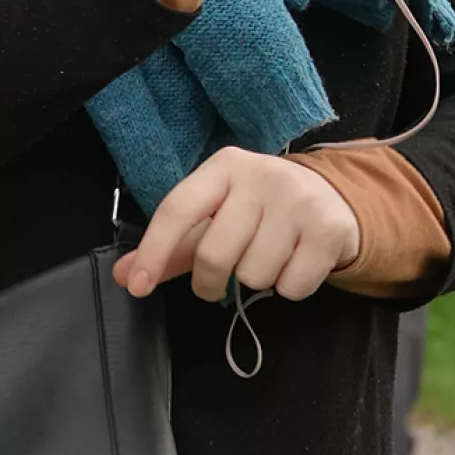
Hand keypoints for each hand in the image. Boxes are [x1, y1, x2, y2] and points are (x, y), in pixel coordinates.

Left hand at [114, 148, 360, 302]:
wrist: (330, 198)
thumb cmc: (259, 210)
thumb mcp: (216, 215)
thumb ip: (172, 247)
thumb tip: (124, 274)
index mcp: (226, 167)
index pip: (179, 208)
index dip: (154, 251)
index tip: (138, 287)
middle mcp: (263, 176)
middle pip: (215, 254)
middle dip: (211, 282)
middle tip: (220, 280)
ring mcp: (299, 201)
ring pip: (254, 276)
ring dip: (256, 281)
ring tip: (269, 256)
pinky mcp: (328, 229)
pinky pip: (291, 287)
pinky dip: (289, 287)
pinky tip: (295, 261)